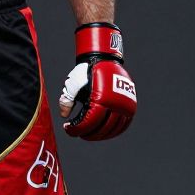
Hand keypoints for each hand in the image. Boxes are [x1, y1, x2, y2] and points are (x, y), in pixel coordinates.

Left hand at [58, 22, 136, 140]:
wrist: (103, 59)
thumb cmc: (86, 72)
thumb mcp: (73, 84)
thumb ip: (67, 100)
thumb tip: (64, 115)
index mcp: (102, 98)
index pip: (90, 123)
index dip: (77, 129)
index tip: (68, 129)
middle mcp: (116, 104)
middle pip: (102, 129)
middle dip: (87, 133)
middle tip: (78, 133)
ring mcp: (125, 106)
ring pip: (113, 130)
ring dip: (100, 135)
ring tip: (89, 133)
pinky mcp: (130, 106)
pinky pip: (123, 125)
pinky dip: (113, 132)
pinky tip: (102, 132)